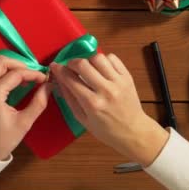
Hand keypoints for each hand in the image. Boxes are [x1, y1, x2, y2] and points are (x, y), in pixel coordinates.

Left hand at [0, 55, 52, 160]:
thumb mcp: (24, 123)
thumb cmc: (2, 139)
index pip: (16, 74)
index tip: (44, 79)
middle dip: (19, 64)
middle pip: (0, 61)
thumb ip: (38, 102)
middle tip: (31, 74)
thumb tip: (49, 86)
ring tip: (13, 69)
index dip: (33, 74)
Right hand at [50, 53, 168, 165]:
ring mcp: (118, 82)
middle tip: (71, 67)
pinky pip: (113, 58)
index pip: (71, 79)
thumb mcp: (83, 120)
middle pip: (83, 64)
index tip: (55, 66)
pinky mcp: (127, 77)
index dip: (59, 70)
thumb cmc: (106, 130)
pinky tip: (101, 68)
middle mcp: (105, 90)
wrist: (133, 131)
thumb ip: (70, 99)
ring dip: (89, 60)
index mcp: (92, 104)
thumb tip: (58, 81)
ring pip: (98, 58)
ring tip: (88, 68)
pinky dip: (104, 60)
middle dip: (72, 63)